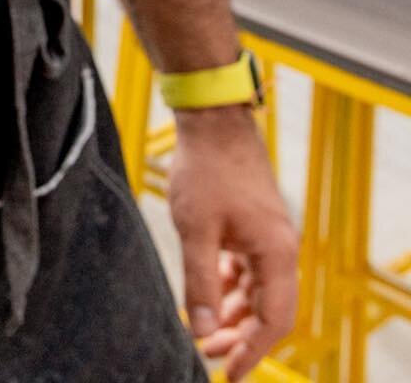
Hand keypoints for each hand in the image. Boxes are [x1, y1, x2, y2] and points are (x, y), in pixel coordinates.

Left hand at [167, 106, 298, 380]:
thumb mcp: (196, 230)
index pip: (274, 320)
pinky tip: (209, 292)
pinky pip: (249, 268)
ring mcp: (268, 235)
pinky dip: (231, 286)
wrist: (211, 120)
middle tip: (210, 355)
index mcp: (276, 252)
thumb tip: (202, 331)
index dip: (252, 351)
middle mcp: (280, 247)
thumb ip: (200, 282)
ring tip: (205, 332)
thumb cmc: (205, 169)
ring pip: (258, 290)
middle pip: (268, 309)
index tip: (229, 373)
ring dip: (234, 313)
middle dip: (240, 336)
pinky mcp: (254, 224)